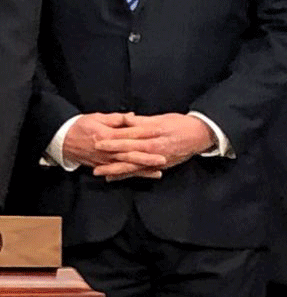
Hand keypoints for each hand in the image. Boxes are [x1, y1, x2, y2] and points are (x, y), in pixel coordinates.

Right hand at [61, 112, 162, 178]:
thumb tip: (133, 117)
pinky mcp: (102, 166)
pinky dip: (132, 174)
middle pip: (130, 155)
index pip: (128, 136)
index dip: (144, 136)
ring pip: (126, 166)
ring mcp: (104, 160)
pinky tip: (143, 175)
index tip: (157, 135)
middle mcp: (107, 150)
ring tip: (158, 170)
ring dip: (142, 169)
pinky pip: (119, 172)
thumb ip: (116, 119)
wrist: (62, 140)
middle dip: (147, 157)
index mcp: (107, 135)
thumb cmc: (79, 126)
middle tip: (164, 158)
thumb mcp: (97, 117)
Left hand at [93, 113, 213, 178]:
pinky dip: (128, 175)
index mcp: (155, 133)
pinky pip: (141, 172)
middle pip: (130, 153)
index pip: (131, 137)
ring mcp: (158, 159)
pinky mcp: (160, 165)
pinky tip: (114, 178)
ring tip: (100, 173)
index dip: (114, 139)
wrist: (201, 134)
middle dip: (111, 157)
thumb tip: (125, 119)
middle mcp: (156, 148)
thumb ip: (142, 121)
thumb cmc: (180, 123)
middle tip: (94, 161)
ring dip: (116, 170)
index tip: (98, 140)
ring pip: (134, 166)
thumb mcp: (161, 118)